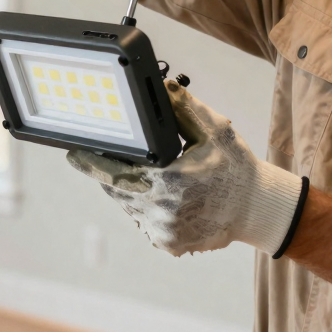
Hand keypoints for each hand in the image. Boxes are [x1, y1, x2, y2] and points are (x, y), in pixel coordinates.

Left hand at [67, 81, 304, 256]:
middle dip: (106, 171)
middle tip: (95, 155)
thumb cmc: (235, 167)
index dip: (92, 160)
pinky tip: (161, 195)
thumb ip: (184, 108)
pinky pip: (144, 222)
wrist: (256, 210)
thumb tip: (161, 87)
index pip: (115, 169)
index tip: (74, 151)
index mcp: (170, 180)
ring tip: (146, 173)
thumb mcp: (215, 130)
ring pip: (129, 206)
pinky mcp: (168, 244)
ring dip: (127, 189)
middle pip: (116, 188)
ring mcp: (164, 231)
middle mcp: (162, 210)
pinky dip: (144, 207)